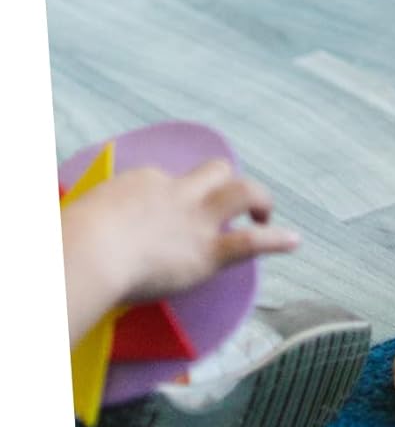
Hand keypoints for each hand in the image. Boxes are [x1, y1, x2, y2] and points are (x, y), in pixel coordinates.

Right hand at [61, 161, 298, 339]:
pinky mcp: (207, 251)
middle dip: (225, 181)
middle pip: (213, 172)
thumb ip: (91, 222)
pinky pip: (251, 242)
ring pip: (242, 191)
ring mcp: (195, 220)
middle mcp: (176, 194)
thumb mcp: (77, 219)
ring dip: (260, 199)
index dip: (171, 197)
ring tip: (265, 213)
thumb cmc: (68, 242)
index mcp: (142, 184)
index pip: (164, 182)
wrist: (88, 254)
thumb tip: (78, 236)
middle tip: (232, 203)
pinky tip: (294, 241)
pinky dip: (277, 239)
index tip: (166, 214)